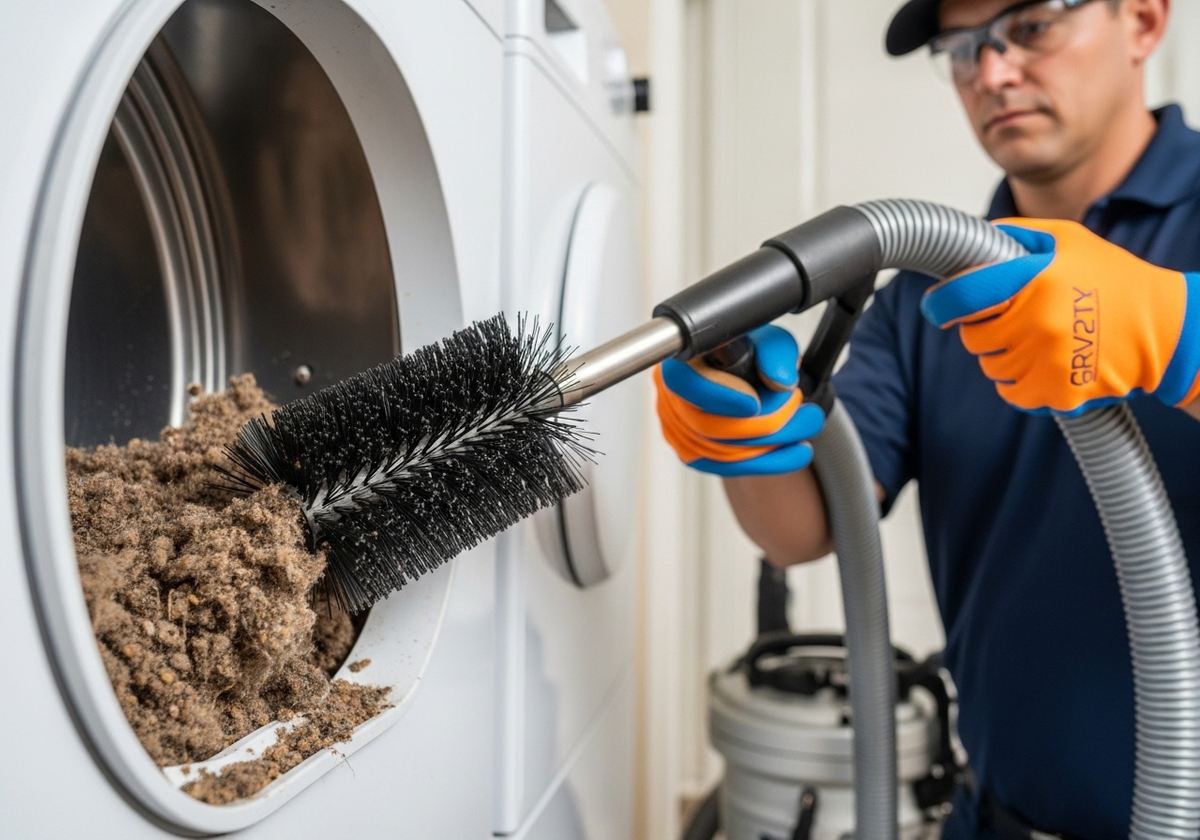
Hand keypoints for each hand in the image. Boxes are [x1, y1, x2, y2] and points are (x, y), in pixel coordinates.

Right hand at [654, 324, 824, 475]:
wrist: (751, 380)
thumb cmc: (754, 355)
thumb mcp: (771, 342)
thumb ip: (776, 353)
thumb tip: (780, 383)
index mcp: (681, 363)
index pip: (683, 383)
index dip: (718, 396)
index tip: (754, 403)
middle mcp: (672, 398)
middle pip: (707, 425)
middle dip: (763, 424)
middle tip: (805, 414)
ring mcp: (678, 430)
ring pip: (721, 451)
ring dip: (774, 444)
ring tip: (809, 426)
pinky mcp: (693, 456)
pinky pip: (727, 468)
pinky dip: (767, 462)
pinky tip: (796, 452)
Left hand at [920, 218, 1199, 415]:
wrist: (1166, 330)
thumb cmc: (1116, 281)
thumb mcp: (1070, 240)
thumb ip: (1018, 235)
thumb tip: (971, 240)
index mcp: (1037, 279)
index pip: (964, 296)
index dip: (943, 303)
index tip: (938, 306)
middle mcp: (1039, 321)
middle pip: (973, 337)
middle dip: (985, 329)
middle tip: (1015, 320)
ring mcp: (1049, 360)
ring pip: (991, 366)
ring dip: (1004, 356)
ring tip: (1039, 340)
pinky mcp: (1058, 392)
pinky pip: (1011, 393)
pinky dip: (1020, 383)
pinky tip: (1045, 364)